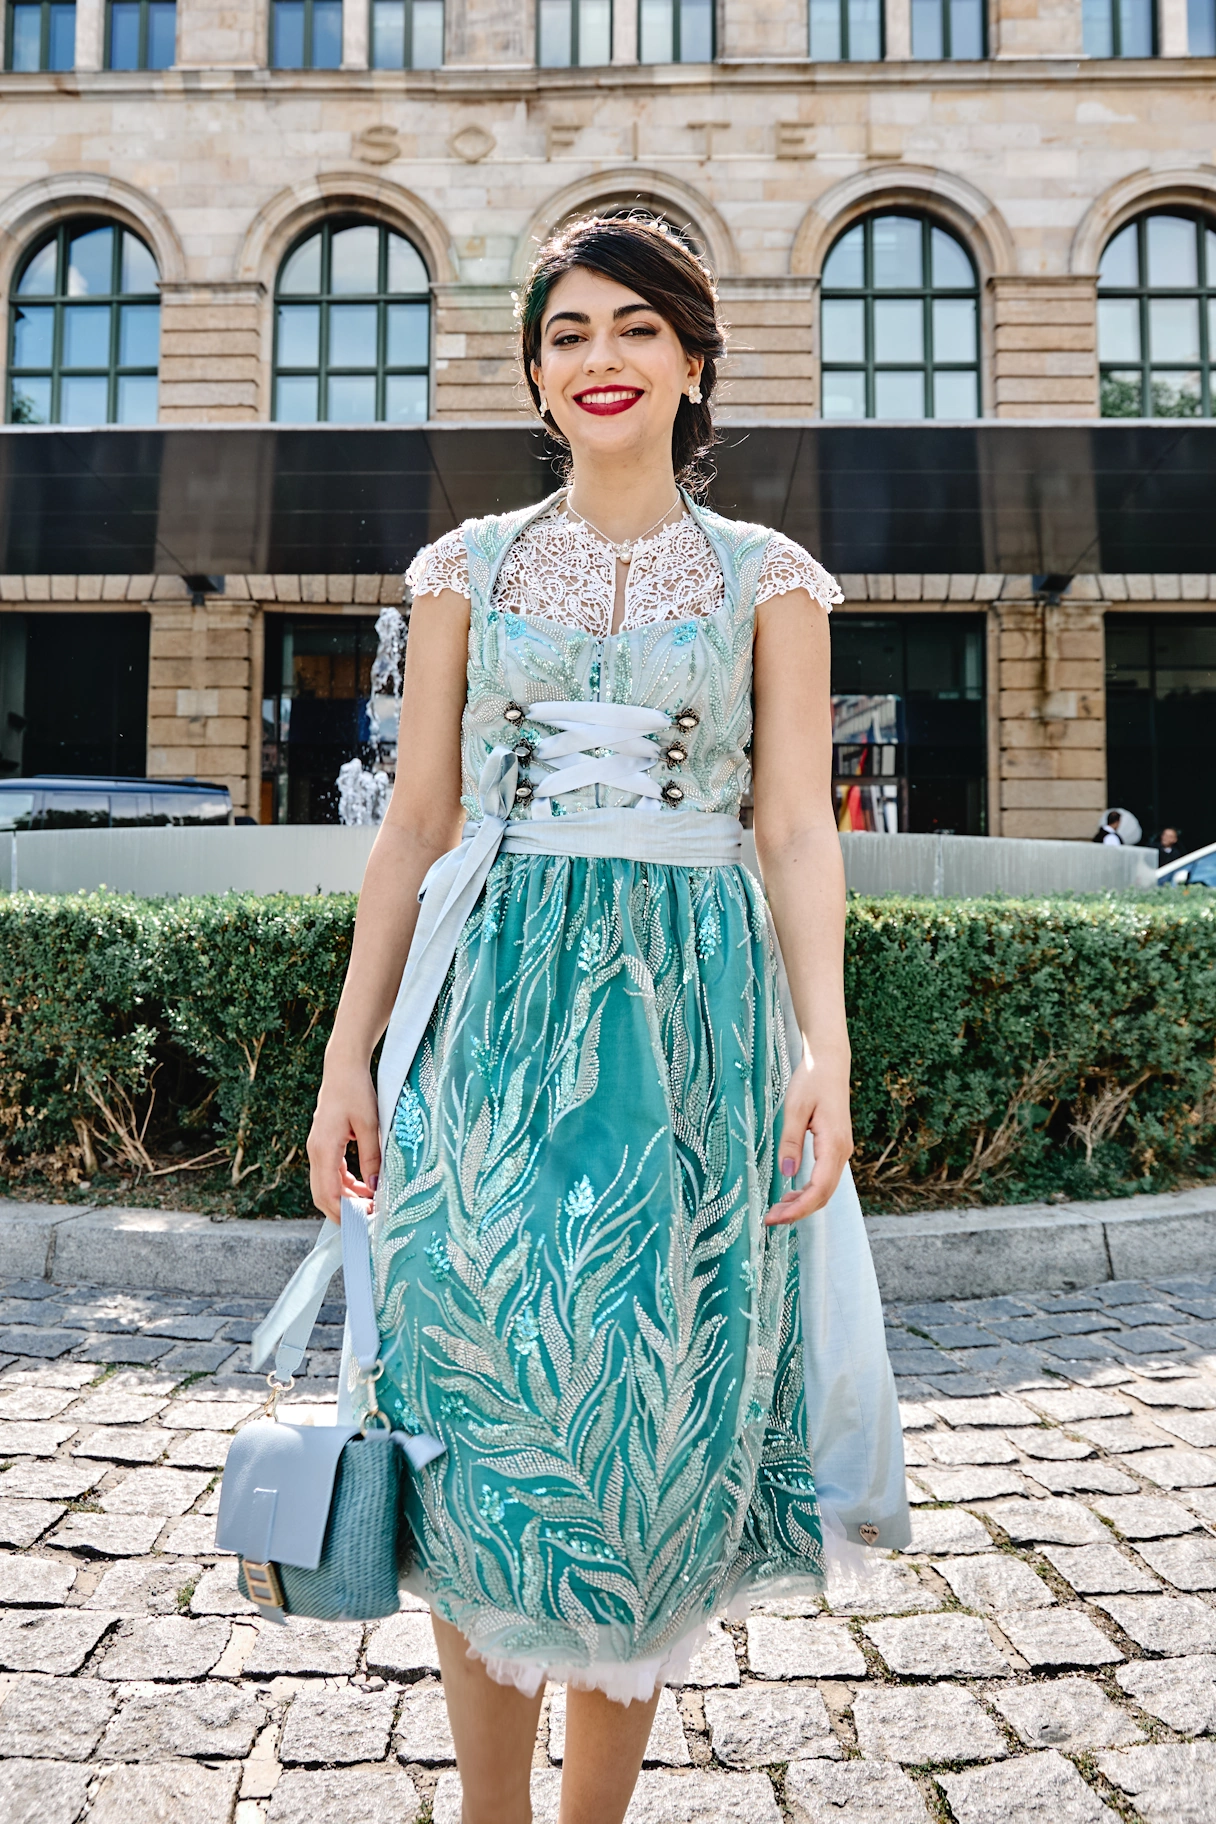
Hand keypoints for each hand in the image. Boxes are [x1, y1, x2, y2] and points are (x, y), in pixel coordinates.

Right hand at [307, 1059, 380, 1222]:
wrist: (343, 1068)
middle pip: (322, 1195)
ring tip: (371, 1204)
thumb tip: (374, 1188)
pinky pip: (330, 1173)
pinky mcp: (324, 1145)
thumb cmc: (357, 1092)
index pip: (328, 1193)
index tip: (364, 1222)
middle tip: (368, 1221)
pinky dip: (345, 1185)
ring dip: (345, 1198)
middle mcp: (315, 1151)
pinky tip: (364, 1186)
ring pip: (326, 1185)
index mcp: (324, 1149)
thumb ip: (372, 1157)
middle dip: (343, 1212)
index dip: (344, 1212)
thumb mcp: (371, 1125)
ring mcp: (317, 1149)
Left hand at [764, 1054, 852, 1225]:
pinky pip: (825, 1178)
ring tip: (777, 1211)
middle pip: (824, 1194)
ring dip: (803, 1203)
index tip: (776, 1218)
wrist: (829, 1063)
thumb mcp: (795, 1108)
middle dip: (798, 1211)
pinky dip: (808, 1191)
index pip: (819, 1189)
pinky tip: (791, 1194)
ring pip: (825, 1188)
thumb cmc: (811, 1081)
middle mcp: (842, 1151)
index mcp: (834, 1144)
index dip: (799, 1208)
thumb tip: (787, 1173)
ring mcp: (841, 1151)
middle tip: (770, 1220)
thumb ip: (790, 1141)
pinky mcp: (835, 1148)